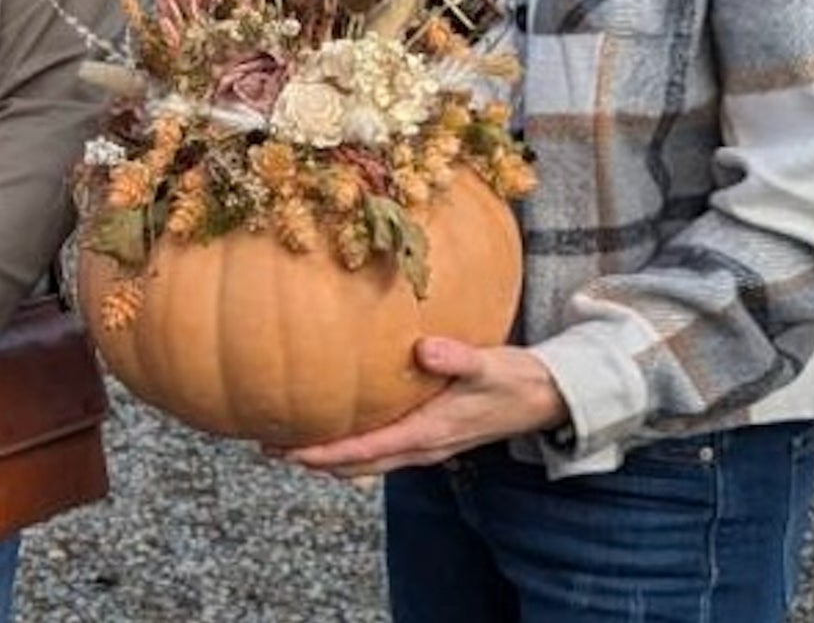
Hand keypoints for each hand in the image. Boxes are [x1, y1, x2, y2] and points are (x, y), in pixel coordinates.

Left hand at [279, 336, 568, 478]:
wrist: (546, 396)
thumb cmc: (514, 379)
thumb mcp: (489, 365)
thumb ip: (458, 358)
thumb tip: (424, 350)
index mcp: (428, 433)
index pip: (365, 449)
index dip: (324, 452)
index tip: (286, 450)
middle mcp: (421, 445)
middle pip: (356, 462)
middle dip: (312, 457)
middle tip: (268, 446)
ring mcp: (424, 443)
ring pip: (366, 457)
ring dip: (328, 452)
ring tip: (288, 438)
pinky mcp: (428, 431)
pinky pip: (380, 444)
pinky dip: (351, 441)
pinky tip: (335, 419)